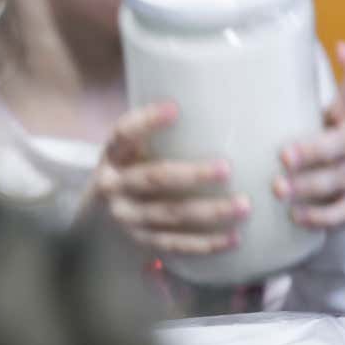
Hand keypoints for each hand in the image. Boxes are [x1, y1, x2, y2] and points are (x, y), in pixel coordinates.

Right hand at [84, 102, 249, 255]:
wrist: (101, 216)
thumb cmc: (131, 169)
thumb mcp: (131, 149)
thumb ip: (158, 135)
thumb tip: (215, 100)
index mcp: (112, 155)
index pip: (124, 133)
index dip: (146, 121)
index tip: (174, 108)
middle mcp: (113, 185)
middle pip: (153, 178)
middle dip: (192, 175)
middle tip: (226, 168)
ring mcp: (127, 217)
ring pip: (170, 215)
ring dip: (209, 211)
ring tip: (244, 205)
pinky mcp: (143, 242)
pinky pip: (176, 245)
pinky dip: (206, 244)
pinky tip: (234, 237)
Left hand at [274, 42, 344, 228]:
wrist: (343, 180)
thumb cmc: (308, 136)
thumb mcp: (304, 115)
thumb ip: (280, 101)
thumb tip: (219, 75)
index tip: (344, 48)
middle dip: (314, 150)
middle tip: (283, 156)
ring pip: (341, 179)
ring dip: (309, 186)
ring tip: (278, 190)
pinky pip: (341, 211)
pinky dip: (318, 215)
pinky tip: (296, 216)